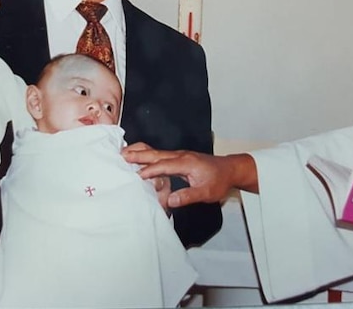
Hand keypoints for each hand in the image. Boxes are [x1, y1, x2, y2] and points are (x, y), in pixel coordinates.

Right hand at [122, 143, 257, 207]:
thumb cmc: (219, 180)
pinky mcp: (179, 158)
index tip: (136, 176)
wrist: (230, 169)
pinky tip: (140, 157)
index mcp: (186, 162)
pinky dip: (148, 155)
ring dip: (141, 153)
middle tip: (122, 156)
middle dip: (139, 155)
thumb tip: (170, 200)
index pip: (164, 166)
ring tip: (125, 153)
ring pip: (157, 152)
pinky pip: (160, 155)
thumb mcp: (206, 192)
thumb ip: (188, 196)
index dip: (150, 170)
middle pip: (156, 154)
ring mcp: (180, 155)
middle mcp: (181, 156)